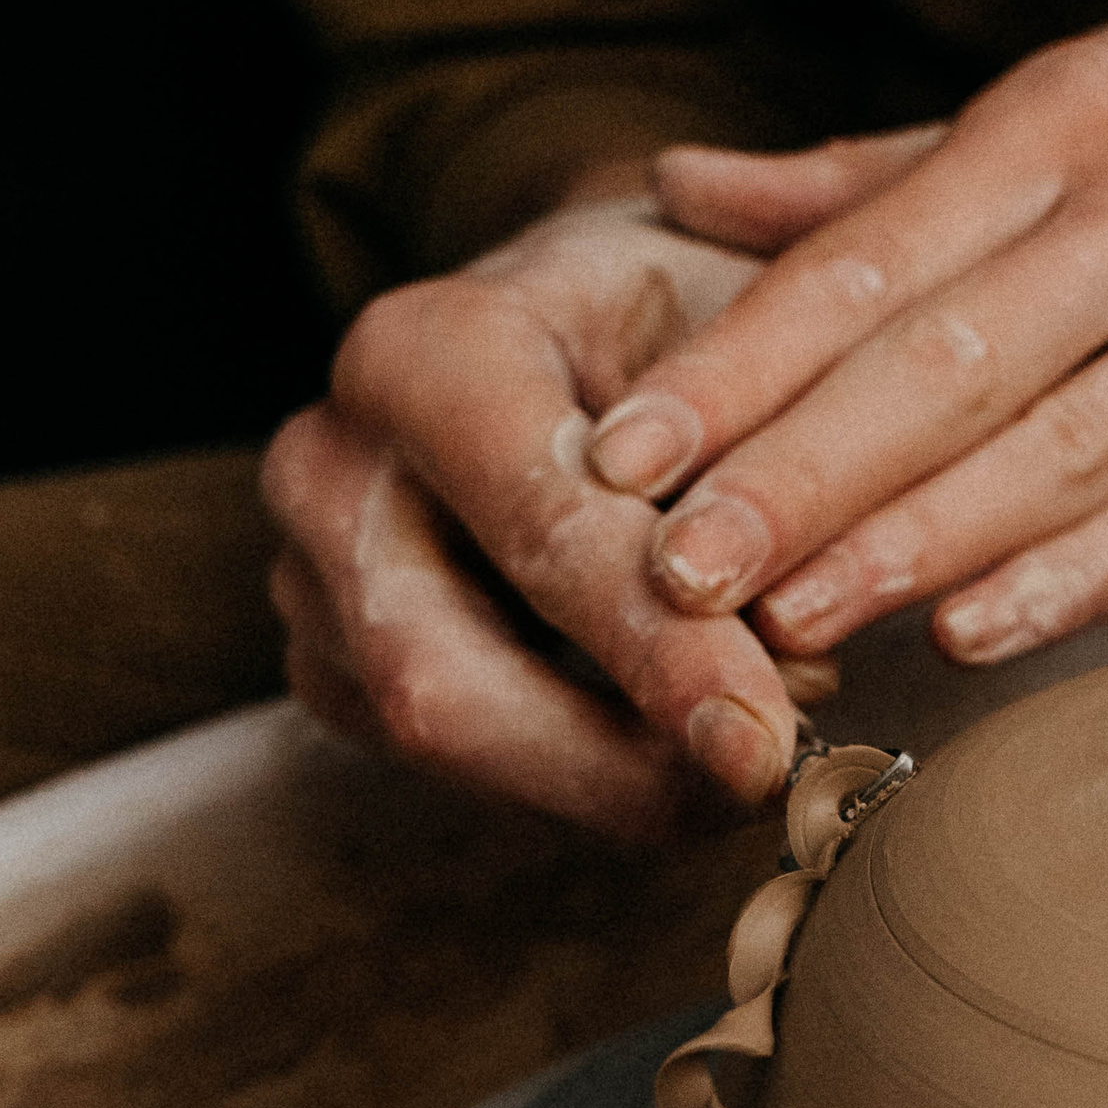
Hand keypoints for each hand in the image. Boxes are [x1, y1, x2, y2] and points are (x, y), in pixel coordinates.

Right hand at [261, 163, 918, 833]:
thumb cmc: (693, 320)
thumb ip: (771, 475)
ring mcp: (311, 572)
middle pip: (439, 677)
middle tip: (766, 789)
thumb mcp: (754, 336)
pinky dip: (583, 776)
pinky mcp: (332, 663)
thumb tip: (795, 661)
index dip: (656, 650)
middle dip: (615, 761)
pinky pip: (451, 765)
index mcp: (425, 351)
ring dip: (611, 779)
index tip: (765, 740)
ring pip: (441, 739)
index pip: (538, 527)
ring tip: (754, 756)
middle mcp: (332, 461)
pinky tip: (684, 751)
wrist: (599, 318)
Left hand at [585, 0, 1107, 670]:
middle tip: (673, 574)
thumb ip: (880, 175)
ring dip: (919, 546)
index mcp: (1083, 106)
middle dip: (802, 475)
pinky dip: (1076, 577)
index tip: (621, 454)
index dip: (743, 364)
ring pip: (1068, 448)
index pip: (879, 251)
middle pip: (958, 358)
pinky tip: (971, 632)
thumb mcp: (1077, 103)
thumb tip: (678, 188)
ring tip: (789, 621)